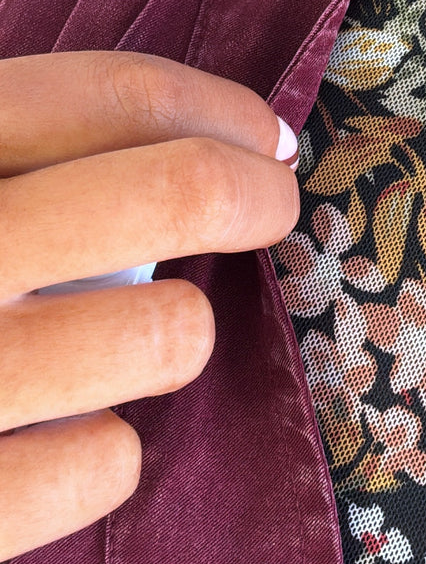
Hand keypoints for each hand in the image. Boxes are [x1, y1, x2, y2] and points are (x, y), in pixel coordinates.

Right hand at [0, 50, 300, 560]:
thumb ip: (0, 157)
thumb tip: (181, 138)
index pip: (105, 96)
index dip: (213, 108)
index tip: (259, 134)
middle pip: (169, 194)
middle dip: (246, 195)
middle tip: (262, 207)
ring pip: (162, 333)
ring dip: (168, 331)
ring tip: (133, 339)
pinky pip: (102, 466)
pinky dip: (102, 454)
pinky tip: (63, 439)